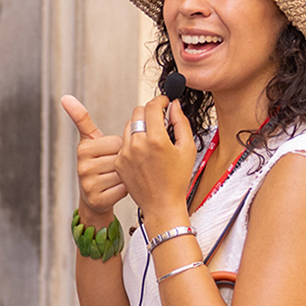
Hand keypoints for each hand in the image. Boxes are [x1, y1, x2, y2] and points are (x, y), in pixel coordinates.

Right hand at [60, 95, 125, 223]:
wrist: (94, 198)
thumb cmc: (97, 164)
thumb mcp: (90, 140)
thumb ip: (81, 119)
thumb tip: (65, 97)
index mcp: (83, 148)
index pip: (118, 142)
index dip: (121, 148)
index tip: (111, 154)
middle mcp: (83, 167)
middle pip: (121, 157)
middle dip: (124, 162)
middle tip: (114, 168)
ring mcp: (89, 184)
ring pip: (124, 173)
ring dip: (127, 176)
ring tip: (115, 178)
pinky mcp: (98, 200)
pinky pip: (124, 189)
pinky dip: (126, 189)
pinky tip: (117, 189)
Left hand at [116, 95, 196, 221]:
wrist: (162, 205)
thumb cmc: (177, 179)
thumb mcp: (187, 148)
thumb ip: (180, 123)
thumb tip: (174, 106)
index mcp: (156, 139)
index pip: (152, 106)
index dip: (160, 100)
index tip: (165, 102)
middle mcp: (137, 144)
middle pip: (137, 112)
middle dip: (149, 111)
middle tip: (159, 118)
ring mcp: (125, 153)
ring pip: (128, 125)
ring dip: (140, 125)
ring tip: (152, 136)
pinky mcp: (119, 162)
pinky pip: (124, 142)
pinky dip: (133, 141)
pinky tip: (144, 151)